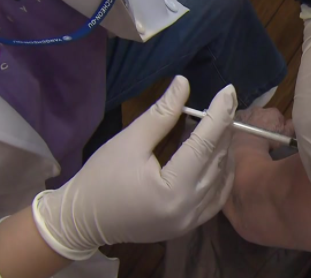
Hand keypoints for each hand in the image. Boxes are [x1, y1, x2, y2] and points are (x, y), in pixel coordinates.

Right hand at [32, 76, 236, 259]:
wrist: (81, 221)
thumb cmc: (101, 178)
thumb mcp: (130, 140)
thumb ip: (162, 113)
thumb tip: (184, 83)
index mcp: (173, 188)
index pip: (205, 143)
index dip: (219, 113)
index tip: (229, 90)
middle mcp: (189, 208)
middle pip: (217, 159)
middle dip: (223, 128)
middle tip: (223, 102)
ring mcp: (191, 221)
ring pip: (221, 178)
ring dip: (224, 149)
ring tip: (219, 124)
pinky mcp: (188, 226)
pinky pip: (217, 197)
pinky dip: (221, 173)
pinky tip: (218, 154)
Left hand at [234, 107, 294, 153]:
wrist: (249, 145)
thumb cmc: (269, 141)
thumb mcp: (286, 136)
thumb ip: (291, 126)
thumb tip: (292, 121)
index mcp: (274, 112)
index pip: (279, 117)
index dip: (278, 126)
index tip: (277, 135)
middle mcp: (261, 109)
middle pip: (266, 116)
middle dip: (267, 123)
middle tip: (266, 135)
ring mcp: (249, 112)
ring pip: (255, 116)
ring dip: (256, 122)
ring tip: (255, 135)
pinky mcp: (238, 118)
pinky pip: (243, 118)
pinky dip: (245, 123)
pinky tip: (245, 131)